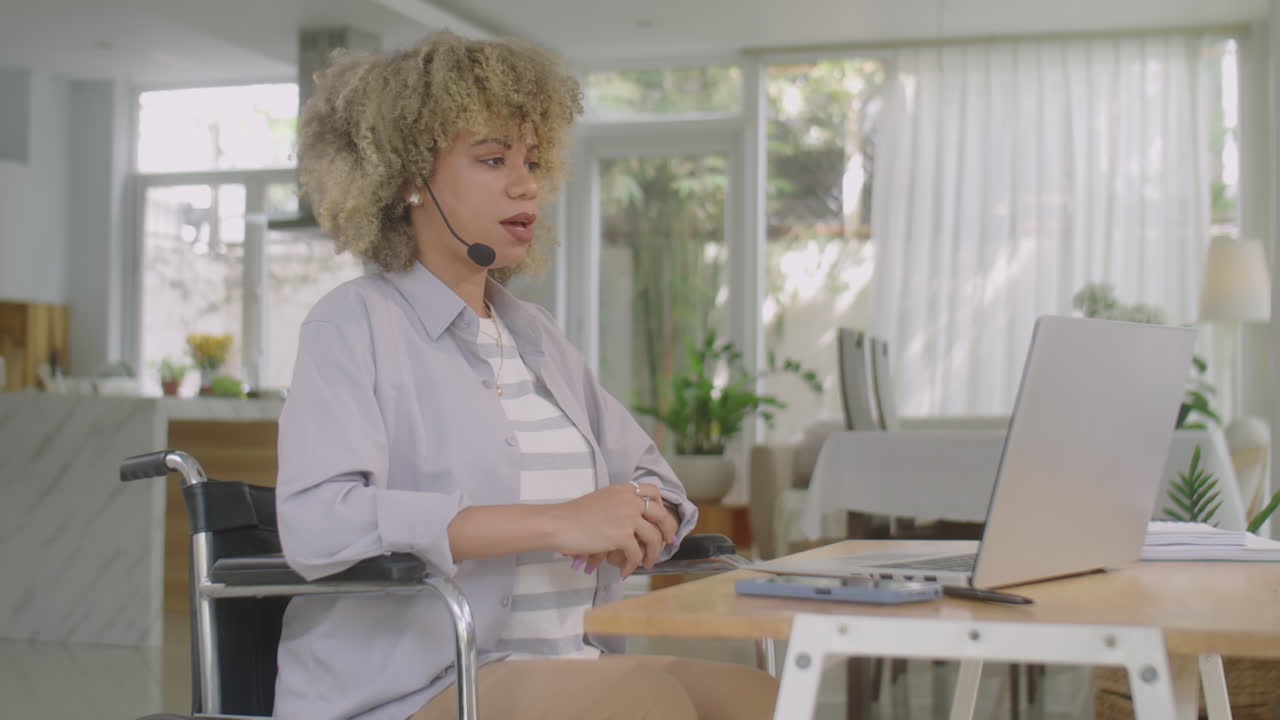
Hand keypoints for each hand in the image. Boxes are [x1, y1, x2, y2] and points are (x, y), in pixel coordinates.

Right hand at [552, 482, 676, 576]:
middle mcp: (629, 500)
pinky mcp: (623, 535)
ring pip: (653, 537)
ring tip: (647, 563)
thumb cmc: (572, 515)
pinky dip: (633, 565)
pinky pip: (636, 554)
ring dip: (652, 553)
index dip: (661, 507)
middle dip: (668, 530)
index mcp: (623, 490)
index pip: (653, 492)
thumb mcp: (600, 500)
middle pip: (660, 514)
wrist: (559, 524)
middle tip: (668, 543)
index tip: (661, 520)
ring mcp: (628, 517)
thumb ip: (618, 504)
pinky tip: (626, 571)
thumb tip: (630, 520)